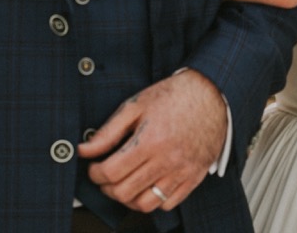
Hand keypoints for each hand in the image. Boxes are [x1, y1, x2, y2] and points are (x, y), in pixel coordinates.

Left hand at [79, 70, 227, 212]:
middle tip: (105, 176)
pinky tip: (148, 185)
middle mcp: (166, 160)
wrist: (212, 93)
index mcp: (149, 140)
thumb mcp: (136, 105)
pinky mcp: (194, 177)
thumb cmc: (174, 96)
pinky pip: (168, 203)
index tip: (94, 167)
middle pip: (124, 192)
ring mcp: (182, 171)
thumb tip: (84, 150)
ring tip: (125, 184)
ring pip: (145, 204)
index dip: (94, 173)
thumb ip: (108, 131)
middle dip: (107, 187)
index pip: (111, 172)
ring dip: (128, 198)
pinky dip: (153, 200)